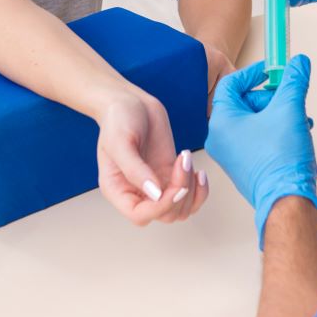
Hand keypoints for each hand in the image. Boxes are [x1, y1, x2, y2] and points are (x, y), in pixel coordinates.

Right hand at [96, 91, 207, 225]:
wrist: (130, 101)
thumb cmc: (117, 119)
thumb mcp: (121, 142)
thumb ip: (135, 171)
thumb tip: (155, 195)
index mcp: (118, 190)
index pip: (140, 215)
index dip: (161, 207)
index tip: (174, 186)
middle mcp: (137, 192)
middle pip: (165, 214)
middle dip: (180, 193)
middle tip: (182, 163)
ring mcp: (156, 184)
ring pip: (180, 208)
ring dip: (192, 190)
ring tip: (187, 160)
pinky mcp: (170, 174)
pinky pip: (189, 194)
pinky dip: (199, 188)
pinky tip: (197, 170)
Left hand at [206, 56, 316, 247]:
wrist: (287, 200)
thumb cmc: (279, 160)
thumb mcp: (289, 109)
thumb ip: (293, 81)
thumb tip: (298, 64)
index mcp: (221, 122)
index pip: (231, 83)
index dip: (254, 72)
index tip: (273, 69)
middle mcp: (221, 138)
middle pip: (246, 101)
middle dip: (274, 97)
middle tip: (291, 95)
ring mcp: (233, 153)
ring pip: (256, 120)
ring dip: (280, 113)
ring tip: (300, 117)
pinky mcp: (246, 164)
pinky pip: (259, 136)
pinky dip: (278, 129)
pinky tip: (297, 132)